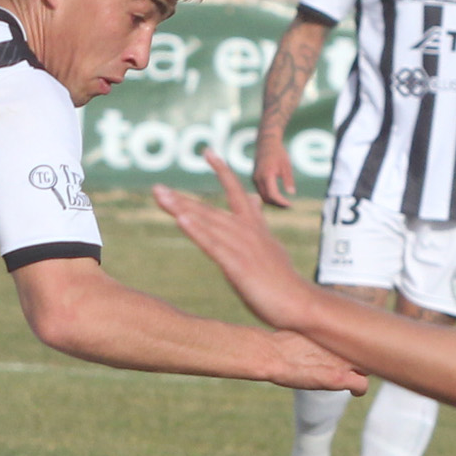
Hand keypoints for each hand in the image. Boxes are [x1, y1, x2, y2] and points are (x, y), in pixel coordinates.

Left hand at [153, 152, 317, 331]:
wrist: (298, 303)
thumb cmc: (282, 279)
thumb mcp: (270, 244)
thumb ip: (257, 221)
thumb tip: (253, 199)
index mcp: (254, 227)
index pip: (236, 192)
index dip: (222, 171)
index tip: (208, 152)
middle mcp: (246, 232)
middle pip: (209, 210)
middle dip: (182, 199)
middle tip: (156, 188)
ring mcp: (241, 248)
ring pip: (207, 223)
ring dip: (182, 210)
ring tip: (161, 198)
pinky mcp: (237, 266)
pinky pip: (212, 246)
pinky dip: (197, 232)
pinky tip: (181, 220)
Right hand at [253, 137, 296, 209]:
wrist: (266, 143)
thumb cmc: (278, 153)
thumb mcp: (286, 165)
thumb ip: (288, 180)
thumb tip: (292, 193)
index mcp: (266, 175)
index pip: (272, 195)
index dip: (281, 202)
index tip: (289, 205)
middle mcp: (258, 178)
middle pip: (266, 198)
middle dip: (277, 204)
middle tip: (287, 206)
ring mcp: (254, 179)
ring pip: (262, 196)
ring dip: (272, 201)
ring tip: (283, 202)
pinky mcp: (254, 178)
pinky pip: (260, 191)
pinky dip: (268, 196)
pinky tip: (276, 196)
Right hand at [263, 328, 366, 394]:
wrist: (272, 354)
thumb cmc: (280, 343)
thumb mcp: (305, 328)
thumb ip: (319, 332)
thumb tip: (318, 327)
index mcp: (337, 329)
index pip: (361, 333)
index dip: (359, 342)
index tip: (353, 347)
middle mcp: (344, 343)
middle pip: (368, 349)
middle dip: (363, 355)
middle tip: (355, 361)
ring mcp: (344, 361)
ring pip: (367, 367)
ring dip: (361, 371)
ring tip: (352, 374)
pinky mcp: (340, 377)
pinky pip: (362, 385)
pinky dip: (359, 390)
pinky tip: (354, 392)